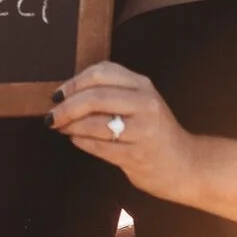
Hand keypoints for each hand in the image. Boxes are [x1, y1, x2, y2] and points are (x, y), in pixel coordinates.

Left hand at [49, 62, 200, 203]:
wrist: (184, 164)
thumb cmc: (153, 131)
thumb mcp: (140, 102)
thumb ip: (112, 91)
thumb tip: (67, 92)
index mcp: (143, 85)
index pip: (102, 72)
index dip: (74, 82)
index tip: (58, 94)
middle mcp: (145, 104)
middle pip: (95, 98)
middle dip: (66, 107)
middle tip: (51, 115)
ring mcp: (142, 131)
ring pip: (94, 124)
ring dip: (70, 126)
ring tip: (61, 127)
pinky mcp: (136, 156)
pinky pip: (99, 146)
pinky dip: (81, 141)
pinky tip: (76, 139)